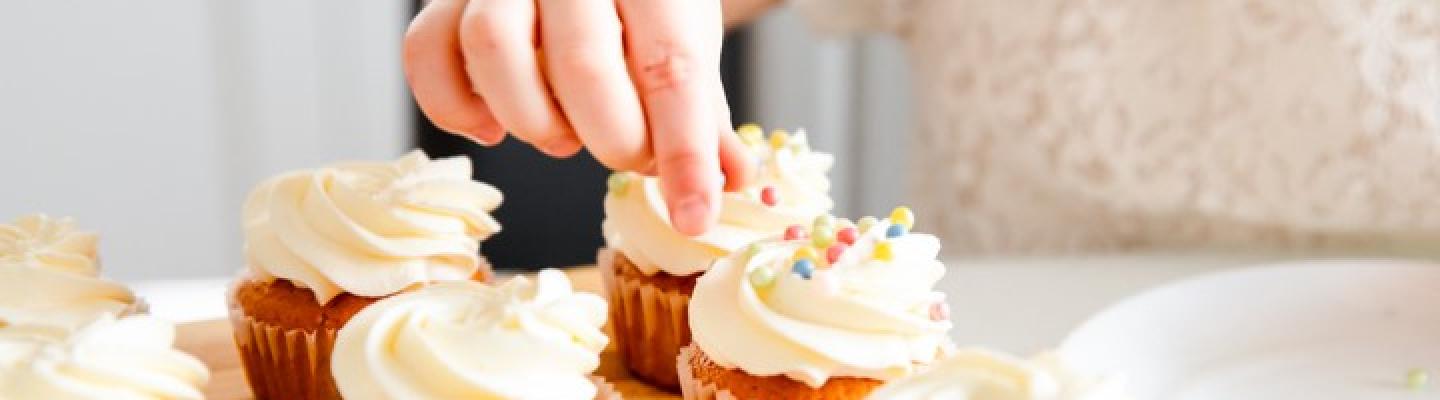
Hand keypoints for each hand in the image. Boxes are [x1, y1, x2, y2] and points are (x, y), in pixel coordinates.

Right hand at [404, 0, 753, 234]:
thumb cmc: (640, 5)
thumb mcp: (684, 39)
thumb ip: (701, 111)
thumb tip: (732, 180)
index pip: (670, 66)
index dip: (684, 151)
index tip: (695, 215)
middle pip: (582, 65)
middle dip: (612, 139)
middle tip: (627, 155)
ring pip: (494, 50)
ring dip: (532, 121)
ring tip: (563, 136)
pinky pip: (426, 54)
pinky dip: (454, 108)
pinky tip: (491, 127)